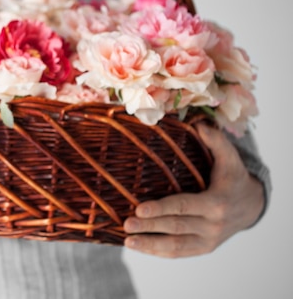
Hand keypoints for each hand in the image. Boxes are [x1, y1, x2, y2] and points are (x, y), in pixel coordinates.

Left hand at [123, 123, 264, 257]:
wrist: (251, 205)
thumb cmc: (233, 177)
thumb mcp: (230, 158)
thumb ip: (216, 141)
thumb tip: (199, 124)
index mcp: (216, 203)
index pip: (183, 207)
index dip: (161, 208)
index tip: (139, 208)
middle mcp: (213, 226)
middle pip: (176, 227)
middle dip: (149, 227)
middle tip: (126, 224)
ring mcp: (208, 241)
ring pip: (176, 246)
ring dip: (150, 244)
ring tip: (128, 240)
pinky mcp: (202, 249)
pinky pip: (179, 253)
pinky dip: (157, 251)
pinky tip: (139, 247)